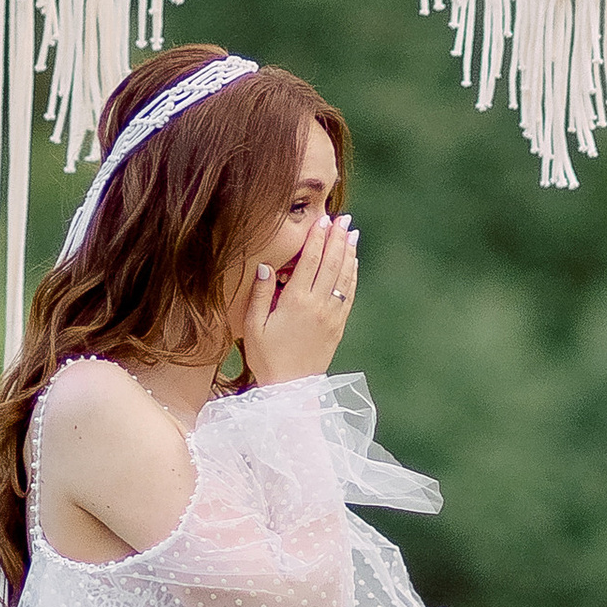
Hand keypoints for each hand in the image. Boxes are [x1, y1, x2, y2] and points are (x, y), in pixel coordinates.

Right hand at [242, 214, 358, 384]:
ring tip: (352, 233)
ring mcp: (332, 315)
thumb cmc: (266, 356)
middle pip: (331, 264)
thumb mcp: (253, 326)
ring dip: (348, 253)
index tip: (323, 220)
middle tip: (343, 218)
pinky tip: (352, 262)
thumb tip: (265, 266)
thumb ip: (260, 294)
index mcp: (295, 302)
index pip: (310, 262)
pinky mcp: (338, 326)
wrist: (291, 388)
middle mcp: (318, 305)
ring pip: (344, 277)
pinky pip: (348, 294)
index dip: (318, 238)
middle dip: (338, 239)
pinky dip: (352, 275)